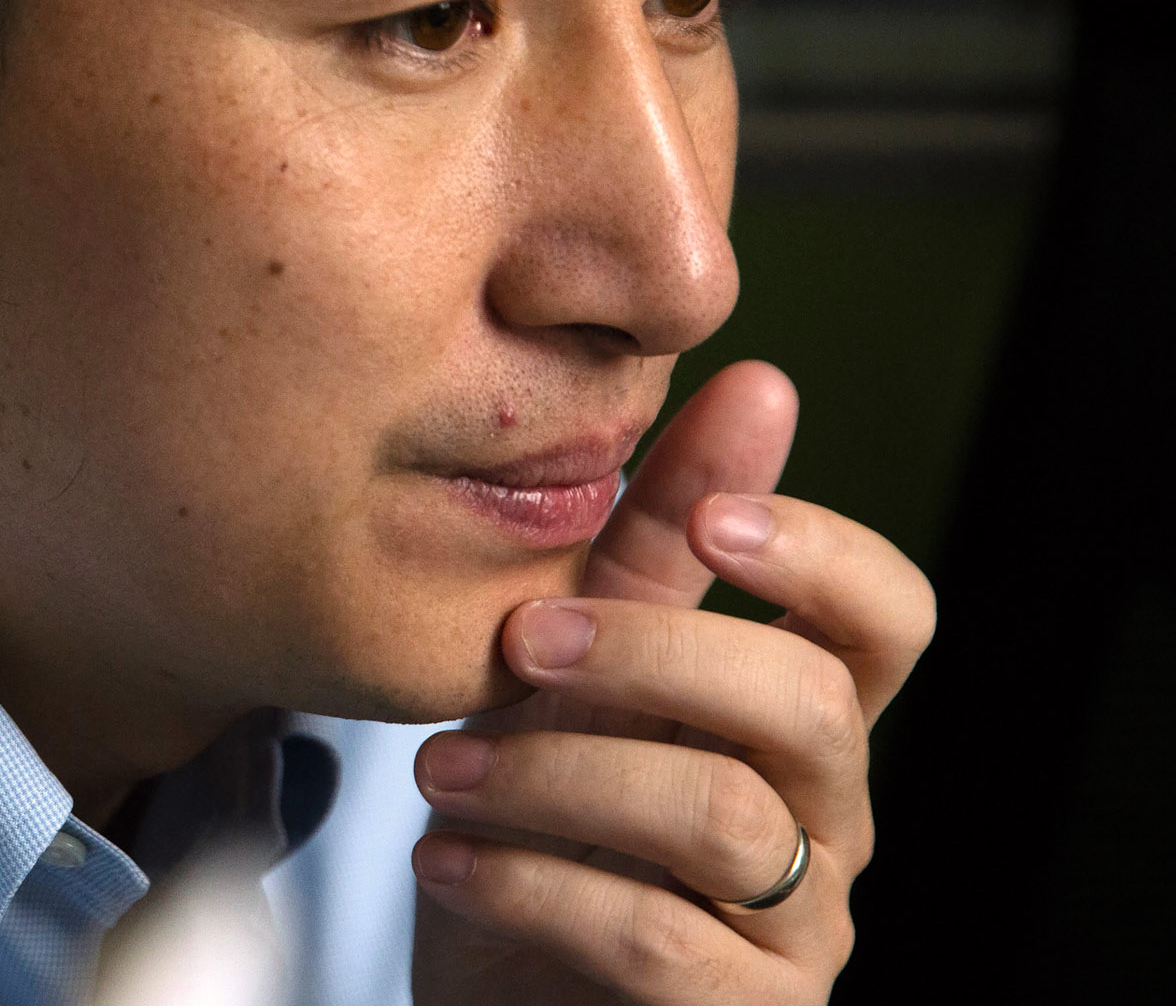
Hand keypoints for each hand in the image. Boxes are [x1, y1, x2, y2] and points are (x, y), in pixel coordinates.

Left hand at [407, 361, 936, 1004]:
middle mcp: (825, 819)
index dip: (823, 555)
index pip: (889, 619)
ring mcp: (796, 927)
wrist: (490, 994)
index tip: (708, 516)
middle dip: (654, 650)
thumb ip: (655, 547)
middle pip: (808, 703)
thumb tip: (759, 381)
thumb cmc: (544, 824)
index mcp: (798, 719)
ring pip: (724, 817)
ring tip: (436, 770)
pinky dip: (534, 886)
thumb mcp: (574, 677)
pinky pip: (659, 942)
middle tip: (517, 639)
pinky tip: (442, 860)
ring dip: (557, 774)